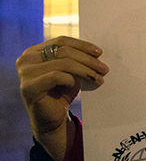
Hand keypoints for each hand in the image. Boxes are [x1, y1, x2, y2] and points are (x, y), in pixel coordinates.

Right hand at [16, 36, 107, 160]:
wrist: (51, 119)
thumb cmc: (61, 93)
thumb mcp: (69, 71)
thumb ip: (76, 58)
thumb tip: (97, 52)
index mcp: (34, 52)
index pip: (61, 41)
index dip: (82, 45)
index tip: (99, 53)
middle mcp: (26, 59)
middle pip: (64, 51)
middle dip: (88, 60)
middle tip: (104, 68)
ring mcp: (25, 73)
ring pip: (63, 63)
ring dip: (85, 70)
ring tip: (98, 78)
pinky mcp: (29, 87)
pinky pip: (56, 76)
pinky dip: (70, 79)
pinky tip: (75, 84)